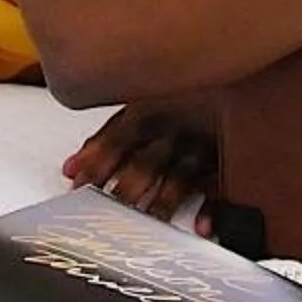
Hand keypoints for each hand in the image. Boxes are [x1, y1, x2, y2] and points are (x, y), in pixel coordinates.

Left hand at [62, 99, 217, 235]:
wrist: (230, 74)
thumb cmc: (181, 98)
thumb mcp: (143, 109)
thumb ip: (108, 137)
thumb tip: (69, 169)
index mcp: (152, 110)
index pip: (118, 137)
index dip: (95, 162)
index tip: (77, 186)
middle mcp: (176, 128)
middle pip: (146, 161)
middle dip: (124, 188)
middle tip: (106, 213)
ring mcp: (205, 148)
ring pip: (181, 177)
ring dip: (162, 202)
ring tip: (145, 224)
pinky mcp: (232, 163)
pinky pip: (223, 188)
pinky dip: (213, 208)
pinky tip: (201, 228)